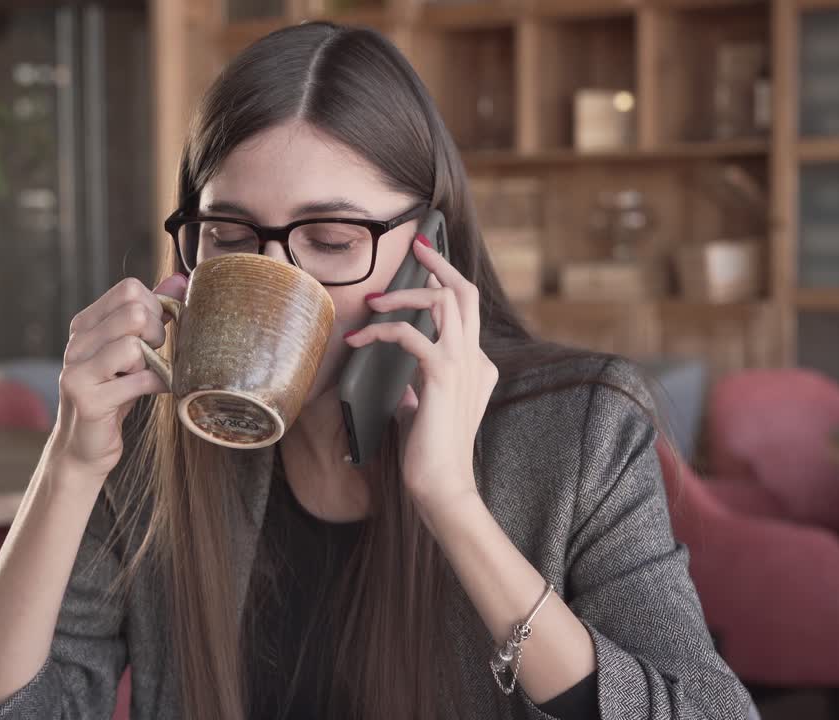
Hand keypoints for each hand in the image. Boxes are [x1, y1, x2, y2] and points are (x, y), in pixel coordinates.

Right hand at [48, 274, 187, 483]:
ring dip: (153, 363)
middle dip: (157, 335)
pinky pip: (137, 380)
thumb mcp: (133, 350)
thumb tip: (181, 279)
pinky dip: (156, 385)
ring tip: (146, 376)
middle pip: (134, 313)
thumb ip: (153, 313)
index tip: (156, 333)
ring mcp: (77, 371)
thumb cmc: (114, 395)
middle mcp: (76, 343)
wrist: (85, 447)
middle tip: (155, 356)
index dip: (155, 308)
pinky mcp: (87, 400)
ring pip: (134, 345)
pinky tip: (154, 391)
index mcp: (85, 325)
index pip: (129, 290)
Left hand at [343, 235, 497, 516]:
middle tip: (418, 245)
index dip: (445, 284)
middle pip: (464, 293)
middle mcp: (476, 359)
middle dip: (440, 263)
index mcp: (476, 367)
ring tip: (376, 299)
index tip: (426, 265)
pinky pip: (412, 334)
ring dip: (406, 292)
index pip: (465, 312)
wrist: (444, 486)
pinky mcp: (443, 375)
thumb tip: (406, 386)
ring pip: (443, 302)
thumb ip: (422, 393)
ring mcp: (463, 364)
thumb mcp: (426, 414)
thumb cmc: (431, 455)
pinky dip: (383, 329)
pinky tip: (362, 337)